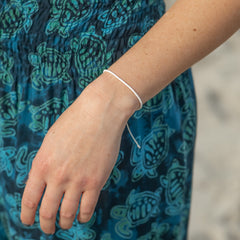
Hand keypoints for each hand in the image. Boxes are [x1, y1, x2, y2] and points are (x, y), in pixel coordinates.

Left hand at [20, 73, 138, 233]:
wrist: (100, 112)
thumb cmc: (75, 122)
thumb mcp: (51, 141)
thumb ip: (46, 163)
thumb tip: (46, 182)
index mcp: (42, 164)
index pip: (29, 199)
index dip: (27, 215)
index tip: (28, 221)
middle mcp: (57, 176)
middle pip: (47, 211)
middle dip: (46, 225)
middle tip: (47, 229)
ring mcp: (78, 180)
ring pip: (67, 214)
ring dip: (65, 223)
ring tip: (65, 225)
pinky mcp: (97, 181)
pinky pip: (87, 208)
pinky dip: (83, 216)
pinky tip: (81, 216)